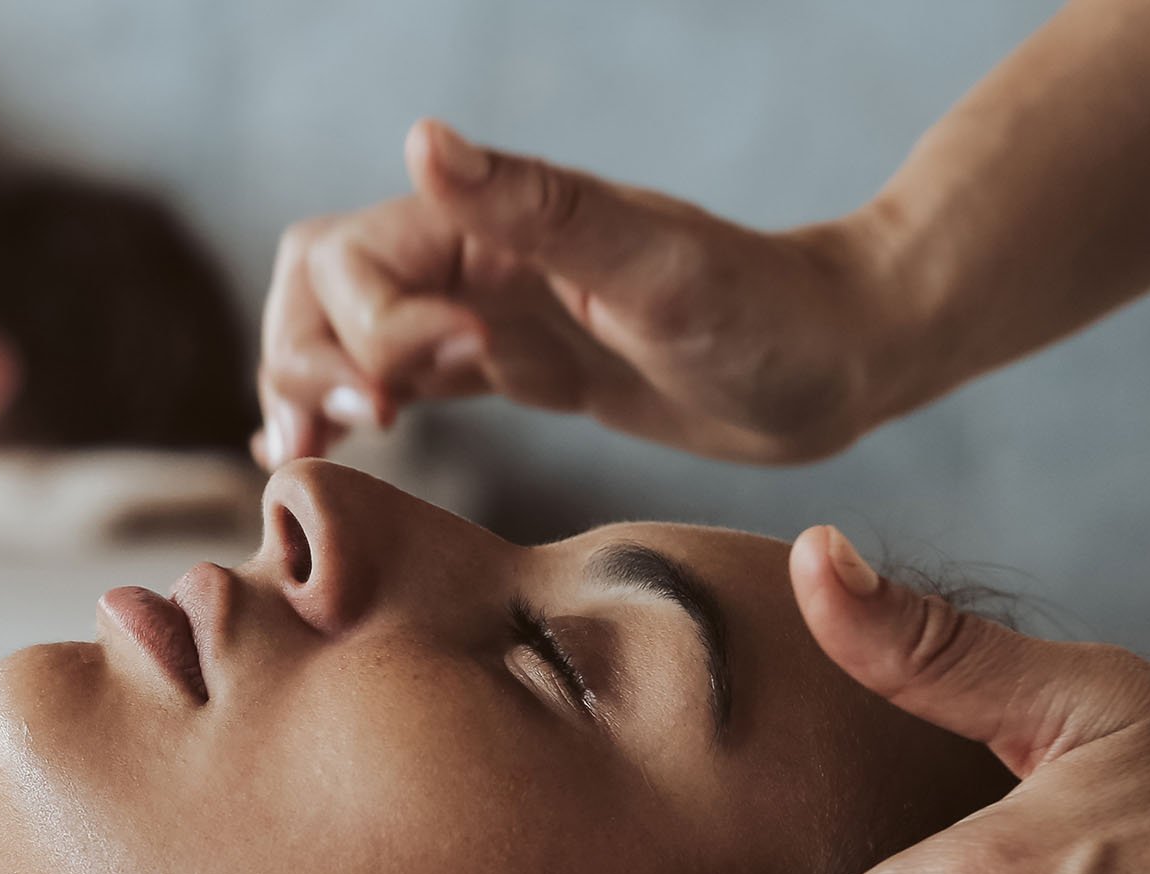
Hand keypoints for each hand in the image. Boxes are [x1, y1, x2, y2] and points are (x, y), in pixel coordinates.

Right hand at [256, 120, 908, 467]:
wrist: (842, 360)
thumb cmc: (766, 315)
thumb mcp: (656, 267)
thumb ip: (535, 208)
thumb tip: (421, 138)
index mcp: (494, 228)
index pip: (348, 264)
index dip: (365, 330)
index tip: (434, 381)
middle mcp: (476, 259)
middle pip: (319, 289)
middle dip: (307, 361)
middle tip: (354, 433)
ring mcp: (489, 313)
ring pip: (343, 333)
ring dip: (309, 386)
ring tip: (308, 459)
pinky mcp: (514, 365)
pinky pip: (397, 375)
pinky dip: (350, 408)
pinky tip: (337, 455)